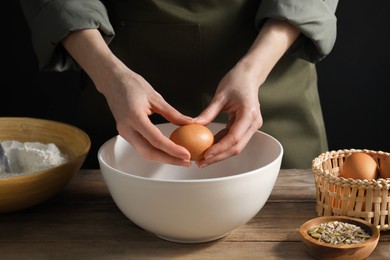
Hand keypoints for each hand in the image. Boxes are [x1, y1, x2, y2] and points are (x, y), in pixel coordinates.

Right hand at [102, 68, 194, 166]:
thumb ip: (172, 113)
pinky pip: (141, 147)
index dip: (172, 150)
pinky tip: (168, 151)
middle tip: (186, 161)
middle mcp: (127, 128)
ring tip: (180, 159)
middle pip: (149, 152)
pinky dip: (156, 151)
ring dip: (163, 158)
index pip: (156, 140)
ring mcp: (124, 132)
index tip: (186, 154)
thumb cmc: (132, 85)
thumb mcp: (155, 97)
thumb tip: (189, 123)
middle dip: (169, 160)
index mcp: (134, 117)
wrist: (112, 81)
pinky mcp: (125, 134)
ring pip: (144, 153)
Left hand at [194, 18, 299, 166]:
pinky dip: (222, 145)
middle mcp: (253, 123)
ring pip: (236, 146)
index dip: (219, 149)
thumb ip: (208, 113)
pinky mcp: (247, 127)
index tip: (205, 155)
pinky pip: (234, 139)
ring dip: (220, 154)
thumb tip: (193, 126)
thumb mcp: (220, 96)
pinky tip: (209, 148)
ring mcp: (252, 126)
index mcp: (248, 114)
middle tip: (201, 162)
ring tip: (202, 159)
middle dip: (218, 157)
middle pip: (236, 147)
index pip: (234, 138)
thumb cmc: (236, 81)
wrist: (249, 75)